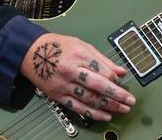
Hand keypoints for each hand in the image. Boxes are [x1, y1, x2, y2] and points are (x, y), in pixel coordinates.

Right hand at [20, 32, 135, 121]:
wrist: (31, 52)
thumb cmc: (57, 46)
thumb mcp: (82, 45)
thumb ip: (102, 59)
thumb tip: (120, 70)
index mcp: (80, 55)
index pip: (103, 71)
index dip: (116, 80)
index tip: (124, 85)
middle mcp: (72, 70)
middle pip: (99, 86)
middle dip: (117, 96)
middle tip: (130, 102)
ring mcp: (64, 85)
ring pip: (90, 99)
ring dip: (109, 106)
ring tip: (122, 110)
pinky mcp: (58, 95)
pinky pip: (78, 107)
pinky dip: (92, 113)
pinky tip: (104, 116)